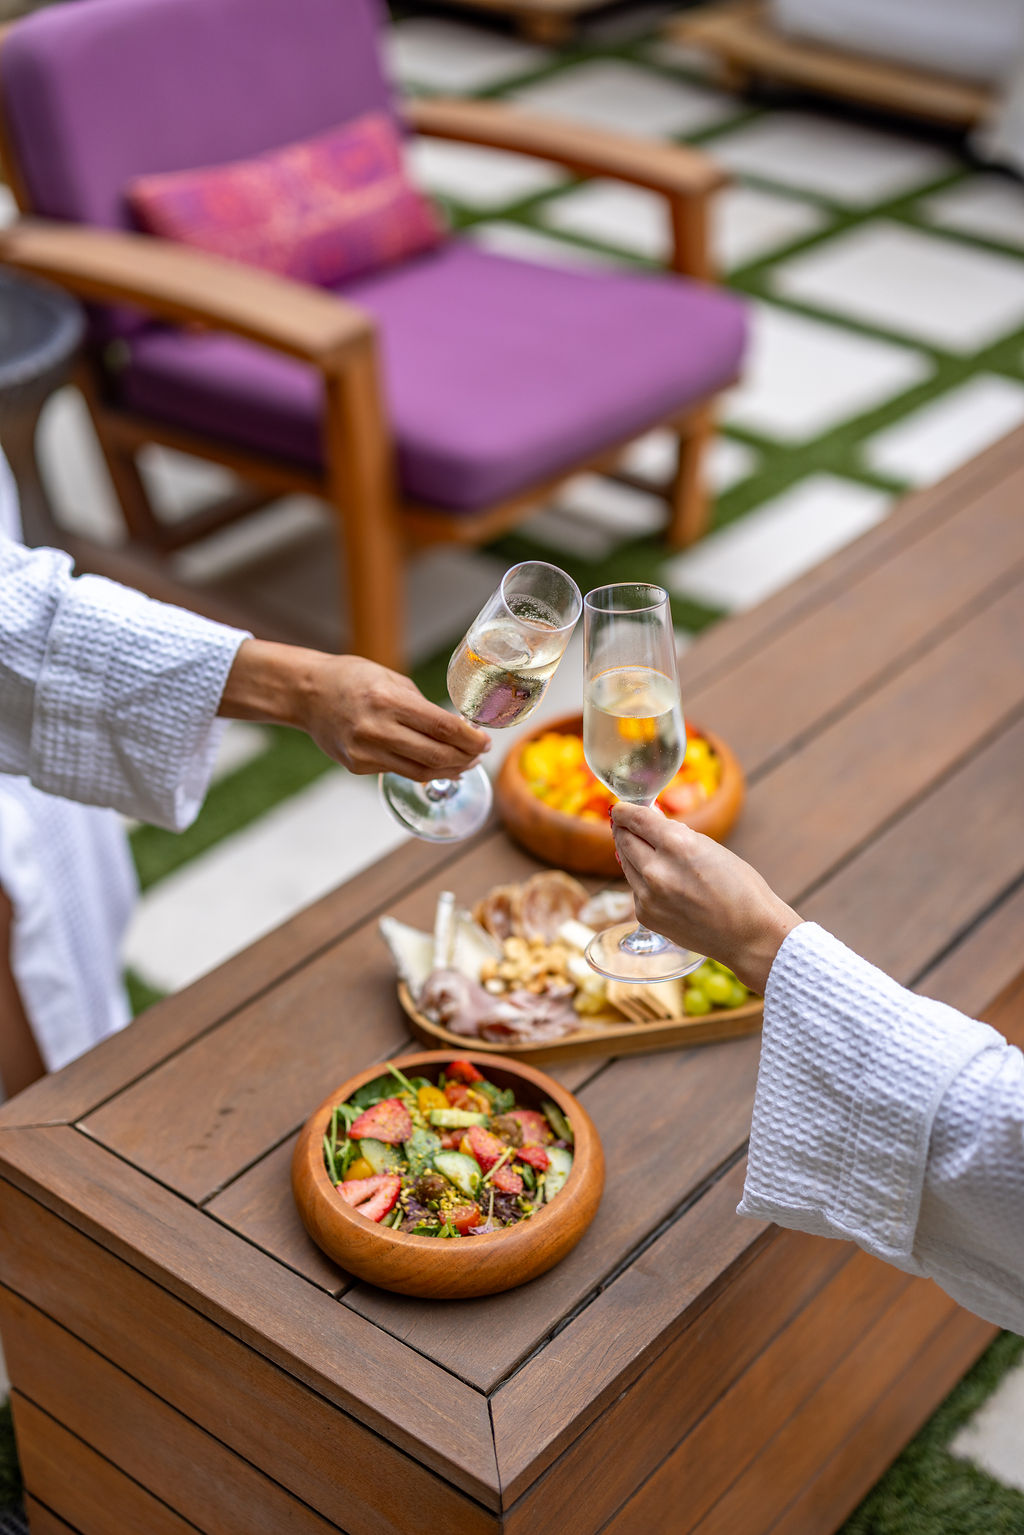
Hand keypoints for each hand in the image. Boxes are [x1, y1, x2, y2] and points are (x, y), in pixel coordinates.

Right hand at [221, 642, 490, 780]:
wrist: (307, 693)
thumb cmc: (352, 679)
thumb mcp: (391, 679)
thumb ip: (421, 706)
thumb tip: (456, 728)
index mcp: (388, 701)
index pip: (442, 728)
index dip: (470, 739)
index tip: (486, 741)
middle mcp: (377, 729)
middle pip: (436, 755)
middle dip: (465, 758)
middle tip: (479, 755)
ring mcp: (365, 751)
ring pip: (420, 772)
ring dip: (448, 770)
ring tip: (463, 765)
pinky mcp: (357, 766)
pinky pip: (398, 771)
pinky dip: (422, 770)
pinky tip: (435, 766)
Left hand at [611, 803, 801, 993]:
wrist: (749, 935)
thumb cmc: (740, 888)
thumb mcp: (710, 848)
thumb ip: (676, 834)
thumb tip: (650, 822)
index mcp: (677, 845)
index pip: (636, 819)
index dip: (624, 811)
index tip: (620, 809)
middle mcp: (656, 870)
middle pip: (623, 839)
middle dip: (624, 829)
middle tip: (627, 826)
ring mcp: (647, 896)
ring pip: (626, 864)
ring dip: (633, 855)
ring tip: (650, 854)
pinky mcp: (645, 916)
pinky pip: (635, 889)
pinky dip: (643, 882)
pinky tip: (664, 885)